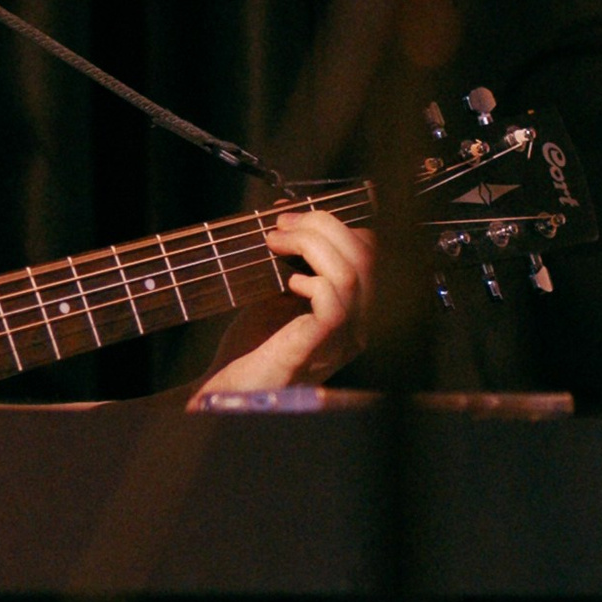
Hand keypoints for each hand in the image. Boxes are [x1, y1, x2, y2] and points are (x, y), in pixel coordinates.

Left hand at [188, 206, 373, 402]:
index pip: (369, 253)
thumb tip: (287, 213)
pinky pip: (335, 305)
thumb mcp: (278, 290)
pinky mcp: (323, 347)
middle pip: (366, 256)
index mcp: (355, 306)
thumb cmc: (254, 343)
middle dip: (323, 226)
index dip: (335, 225)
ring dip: (311, 245)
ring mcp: (345, 338)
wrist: (232, 388)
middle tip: (282, 223)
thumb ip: (292, 258)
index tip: (291, 216)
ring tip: (276, 241)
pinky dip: (311, 283)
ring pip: (352, 274)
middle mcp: (360, 323)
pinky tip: (287, 282)